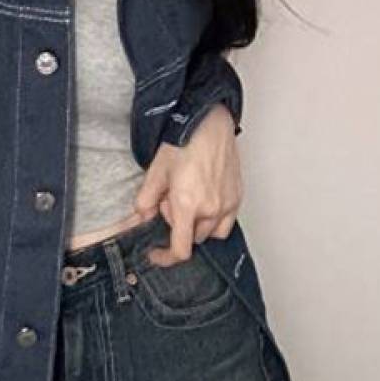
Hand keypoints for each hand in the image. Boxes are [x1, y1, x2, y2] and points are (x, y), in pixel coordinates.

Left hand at [133, 103, 241, 266]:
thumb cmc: (183, 142)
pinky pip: (226, 222)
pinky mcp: (238, 197)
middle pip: (193, 238)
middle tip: (171, 200)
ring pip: (210, 232)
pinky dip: (213, 219)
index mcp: (188, 205)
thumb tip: (141, 218)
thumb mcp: (155, 172)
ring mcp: (228, 203)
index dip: (166, 258)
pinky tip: (203, 198)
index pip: (181, 249)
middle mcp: (211, 208)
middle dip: (178, 225)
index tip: (157, 255)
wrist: (207, 122)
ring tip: (189, 198)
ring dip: (196, 224)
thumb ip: (146, 201)